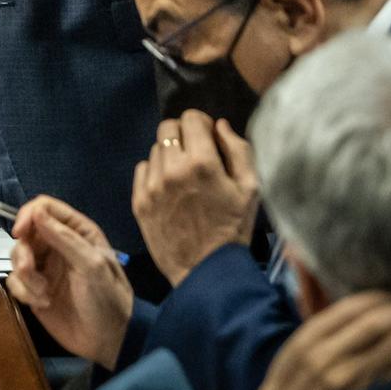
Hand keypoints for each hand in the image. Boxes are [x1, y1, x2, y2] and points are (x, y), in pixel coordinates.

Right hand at [4, 195, 132, 370]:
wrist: (107, 342)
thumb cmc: (107, 300)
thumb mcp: (92, 266)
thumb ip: (64, 237)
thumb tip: (36, 211)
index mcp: (77, 232)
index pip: (45, 208)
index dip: (29, 216)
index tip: (20, 233)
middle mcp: (58, 245)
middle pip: (25, 233)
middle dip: (24, 253)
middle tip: (31, 270)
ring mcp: (45, 267)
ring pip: (17, 257)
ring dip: (25, 276)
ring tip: (43, 294)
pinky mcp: (34, 289)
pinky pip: (15, 281)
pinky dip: (24, 292)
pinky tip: (43, 303)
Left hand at [132, 112, 260, 285]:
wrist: (207, 271)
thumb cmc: (234, 229)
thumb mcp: (251, 189)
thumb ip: (239, 150)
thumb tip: (221, 125)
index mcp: (202, 163)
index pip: (190, 118)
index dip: (202, 124)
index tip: (208, 137)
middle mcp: (172, 169)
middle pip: (168, 128)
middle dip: (184, 134)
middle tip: (196, 153)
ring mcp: (152, 185)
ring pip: (156, 149)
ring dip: (170, 155)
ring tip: (185, 176)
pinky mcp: (139, 200)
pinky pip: (142, 169)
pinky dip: (155, 172)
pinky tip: (170, 189)